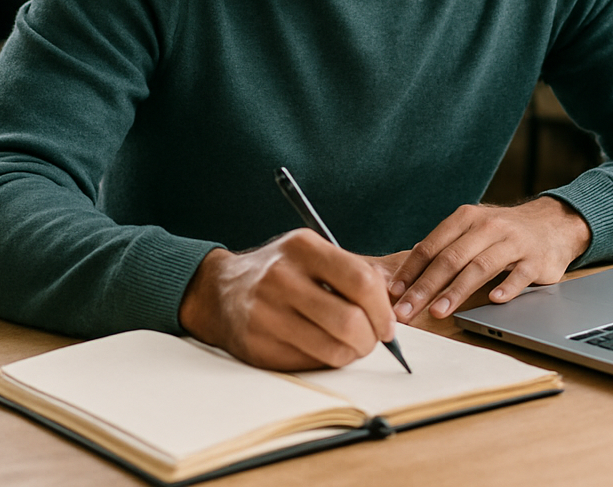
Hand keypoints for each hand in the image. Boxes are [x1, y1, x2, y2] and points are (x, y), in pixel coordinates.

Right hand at [177, 229, 396, 370]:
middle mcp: (282, 278)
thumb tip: (392, 306)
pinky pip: (310, 364)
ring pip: (333, 350)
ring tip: (350, 346)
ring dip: (352, 354)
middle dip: (371, 339)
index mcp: (302, 248)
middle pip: (350, 321)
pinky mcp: (258, 345)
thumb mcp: (311, 253)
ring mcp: (267, 313)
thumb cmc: (280, 272)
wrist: (220, 290)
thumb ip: (351, 271)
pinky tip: (322, 348)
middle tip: (371, 340)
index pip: (361, 281)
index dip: (383, 310)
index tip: (387, 325)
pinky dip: (326, 362)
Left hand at [387, 196, 591, 321]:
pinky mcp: (536, 259)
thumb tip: (407, 273)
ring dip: (457, 291)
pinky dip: (507, 287)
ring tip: (438, 311)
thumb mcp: (473, 230)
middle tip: (407, 311)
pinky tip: (494, 300)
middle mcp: (488, 227)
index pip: (431, 246)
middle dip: (425, 287)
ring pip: (480, 267)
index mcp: (466, 219)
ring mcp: (513, 242)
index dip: (411, 271)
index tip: (394, 293)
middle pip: (451, 259)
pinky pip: (519, 274)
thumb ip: (444, 248)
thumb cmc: (504, 232)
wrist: (553, 223)